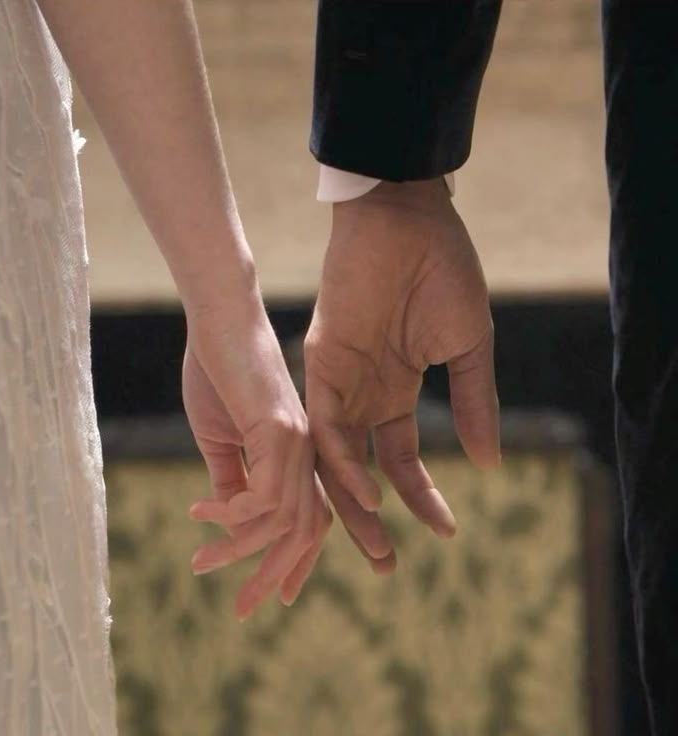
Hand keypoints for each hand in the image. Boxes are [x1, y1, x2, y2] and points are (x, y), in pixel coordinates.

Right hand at [184, 290, 330, 618]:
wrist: (218, 321)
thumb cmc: (218, 374)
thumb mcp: (220, 440)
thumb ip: (230, 481)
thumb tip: (231, 525)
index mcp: (299, 457)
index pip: (310, 522)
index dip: (297, 563)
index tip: (278, 598)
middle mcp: (309, 454)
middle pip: (307, 531)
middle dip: (277, 575)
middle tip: (244, 611)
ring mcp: (299, 441)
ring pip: (285, 520)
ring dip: (240, 549)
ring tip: (200, 562)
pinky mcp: (280, 427)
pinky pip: (264, 493)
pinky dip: (233, 513)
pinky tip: (202, 512)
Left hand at [304, 178, 498, 571]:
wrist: (407, 218)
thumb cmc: (442, 271)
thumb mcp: (468, 347)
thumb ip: (474, 403)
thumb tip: (486, 463)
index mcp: (395, 388)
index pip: (401, 457)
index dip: (420, 495)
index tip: (444, 531)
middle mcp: (361, 393)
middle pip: (360, 469)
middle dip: (373, 518)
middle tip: (386, 565)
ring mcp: (338, 380)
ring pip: (334, 456)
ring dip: (352, 504)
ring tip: (376, 548)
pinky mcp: (320, 362)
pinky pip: (323, 423)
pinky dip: (340, 460)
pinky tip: (365, 494)